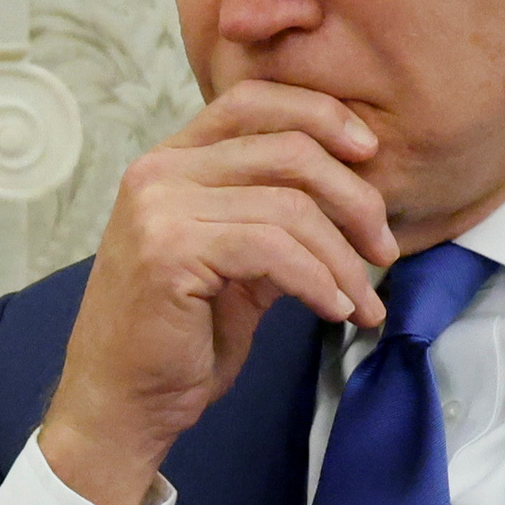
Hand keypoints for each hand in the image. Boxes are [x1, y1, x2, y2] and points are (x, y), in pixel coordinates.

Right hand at [38, 80, 400, 504]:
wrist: (120, 404)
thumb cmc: (177, 338)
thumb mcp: (237, 263)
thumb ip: (276, 217)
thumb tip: (358, 195)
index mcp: (169, 163)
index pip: (253, 101)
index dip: (321, 115)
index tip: (371, 156)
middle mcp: (157, 174)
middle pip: (288, 151)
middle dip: (355, 201)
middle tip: (384, 251)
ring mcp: (158, 210)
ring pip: (290, 207)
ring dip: (344, 259)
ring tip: (363, 301)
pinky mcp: (169, 252)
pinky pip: (274, 250)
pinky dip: (318, 281)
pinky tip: (334, 310)